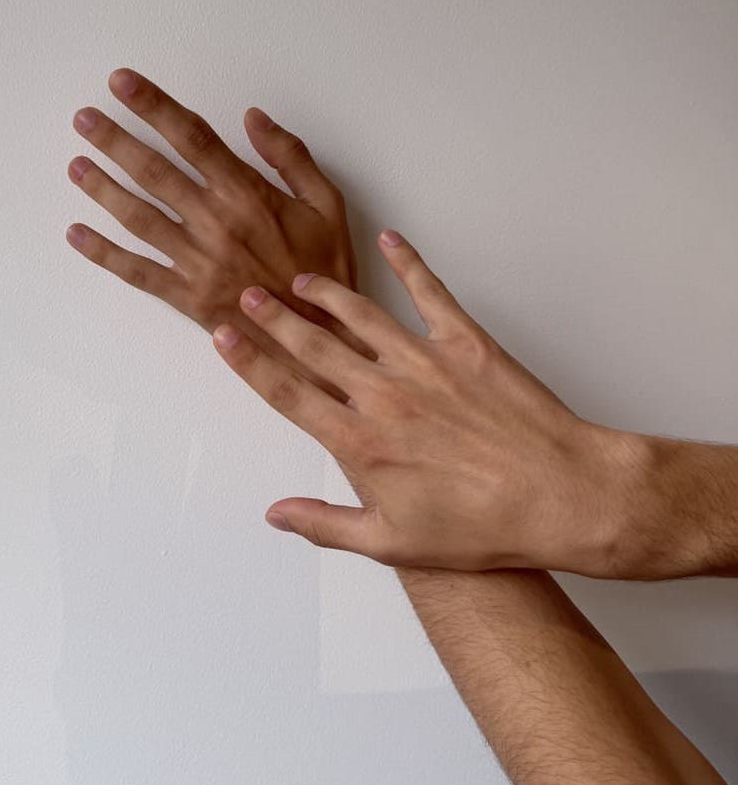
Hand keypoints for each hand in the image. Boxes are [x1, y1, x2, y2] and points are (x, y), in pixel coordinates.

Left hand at [65, 68, 366, 386]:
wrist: (324, 339)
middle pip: (155, 171)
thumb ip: (291, 157)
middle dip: (115, 140)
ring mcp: (198, 261)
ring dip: (103, 189)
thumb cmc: (326, 271)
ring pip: (139, 217)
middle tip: (84, 118)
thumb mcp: (328, 204)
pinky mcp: (188, 296)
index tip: (124, 83)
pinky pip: (138, 271)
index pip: (192, 137)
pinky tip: (77, 235)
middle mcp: (216, 222)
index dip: (154, 106)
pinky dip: (104, 254)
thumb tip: (254, 118)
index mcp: (248, 194)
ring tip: (75, 165)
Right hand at [212, 229, 652, 577]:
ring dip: (325, 293)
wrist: (560, 496)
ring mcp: (424, 363)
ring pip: (359, 315)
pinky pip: (429, 293)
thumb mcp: (392, 543)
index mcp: (360, 442)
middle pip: (312, 345)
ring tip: (301, 279)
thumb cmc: (483, 529)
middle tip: (249, 295)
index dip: (249, 363)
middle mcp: (383, 394)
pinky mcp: (466, 344)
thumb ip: (326, 524)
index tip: (223, 337)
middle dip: (274, 318)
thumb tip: (276, 514)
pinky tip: (391, 241)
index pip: (287, 393)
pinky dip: (408, 263)